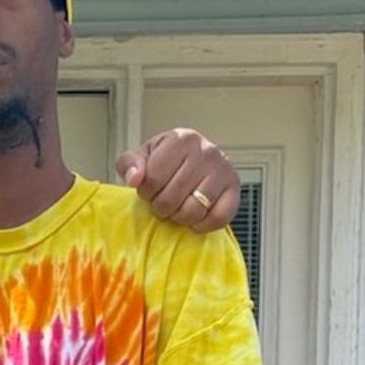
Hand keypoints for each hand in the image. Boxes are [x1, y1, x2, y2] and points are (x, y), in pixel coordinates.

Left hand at [114, 128, 239, 231]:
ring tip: (177, 208)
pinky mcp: (234, 190)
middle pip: (172, 198)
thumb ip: (129, 164)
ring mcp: (224, 170)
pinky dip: (202, 225)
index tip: (150, 188)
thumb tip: (134, 179)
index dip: (146, 191)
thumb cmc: (166, 161)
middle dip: (161, 207)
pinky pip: (217, 218)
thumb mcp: (142, 156)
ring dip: (179, 217)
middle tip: (163, 201)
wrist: (194, 161)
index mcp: (182, 139)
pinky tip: (195, 217)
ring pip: (194, 210)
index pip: (154, 178)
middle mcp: (207, 151)